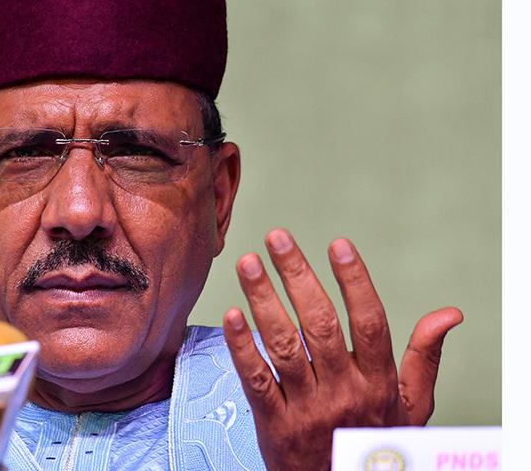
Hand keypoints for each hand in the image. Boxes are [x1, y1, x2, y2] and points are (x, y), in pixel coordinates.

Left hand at [222, 228, 462, 470]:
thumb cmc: (376, 442)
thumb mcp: (412, 406)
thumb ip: (424, 357)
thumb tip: (448, 314)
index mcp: (378, 382)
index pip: (370, 322)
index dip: (355, 281)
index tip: (338, 244)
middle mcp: (344, 391)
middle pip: (320, 325)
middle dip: (297, 276)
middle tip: (278, 238)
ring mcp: (307, 408)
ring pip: (283, 345)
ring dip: (263, 299)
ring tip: (248, 262)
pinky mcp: (274, 424)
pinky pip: (256, 380)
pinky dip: (242, 347)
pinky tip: (232, 315)